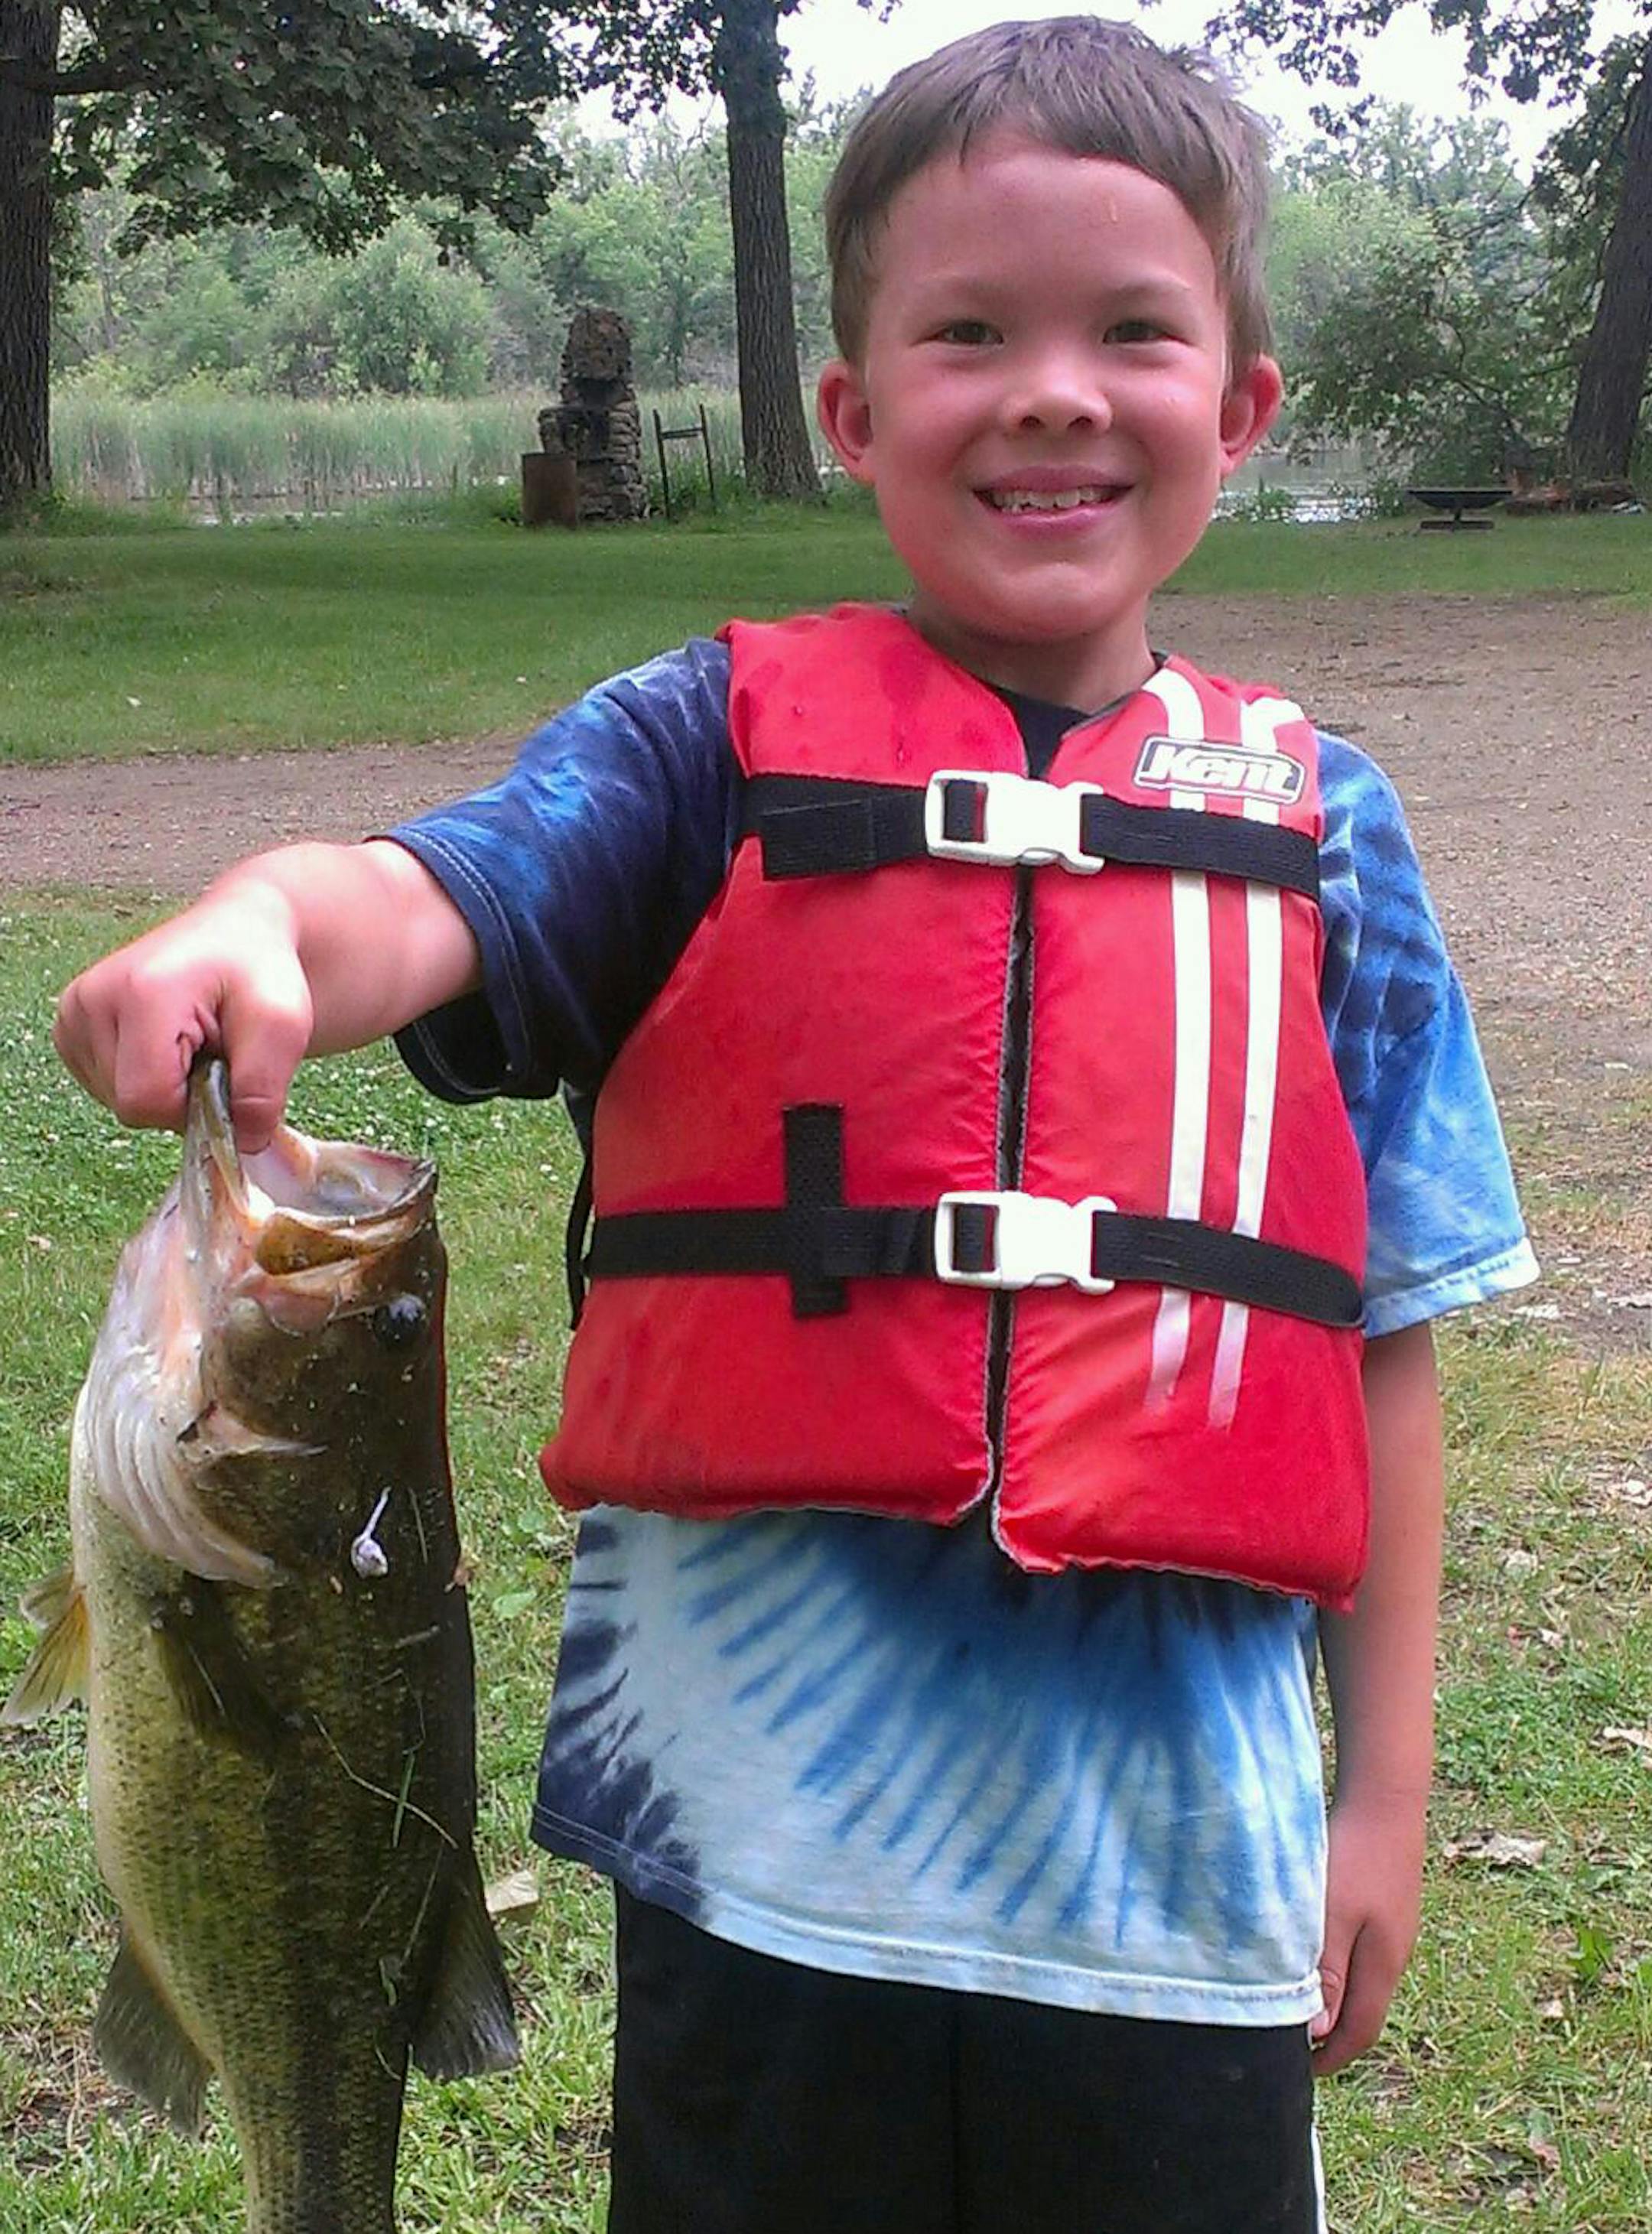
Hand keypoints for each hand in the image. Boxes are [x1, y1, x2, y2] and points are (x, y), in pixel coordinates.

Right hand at [54, 885, 313, 1151]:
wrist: (236, 936)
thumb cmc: (259, 971)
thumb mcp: (282, 1025)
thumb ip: (263, 1088)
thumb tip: (240, 1143)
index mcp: (140, 993)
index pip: (146, 1100)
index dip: (192, 1108)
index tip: (223, 1071)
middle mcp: (91, 999)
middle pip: (129, 1104)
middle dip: (180, 1097)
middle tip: (212, 1052)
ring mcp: (74, 1013)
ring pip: (114, 1100)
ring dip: (162, 1088)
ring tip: (192, 1043)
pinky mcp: (71, 1026)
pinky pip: (103, 1086)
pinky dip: (141, 1078)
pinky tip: (166, 1045)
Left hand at [1311, 1788, 1426, 2075]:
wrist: (1386, 1797)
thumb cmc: (1355, 1855)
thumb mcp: (1333, 1916)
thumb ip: (1327, 1972)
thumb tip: (1318, 2032)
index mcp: (1383, 1965)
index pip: (1361, 2031)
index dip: (1333, 2057)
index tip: (1301, 2073)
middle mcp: (1394, 1953)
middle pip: (1365, 2010)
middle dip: (1333, 2035)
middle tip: (1292, 2044)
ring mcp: (1393, 1928)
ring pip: (1363, 1980)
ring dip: (1335, 1999)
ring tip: (1299, 2004)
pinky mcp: (1385, 1904)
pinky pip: (1361, 1952)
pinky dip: (1338, 1967)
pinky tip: (1314, 1953)